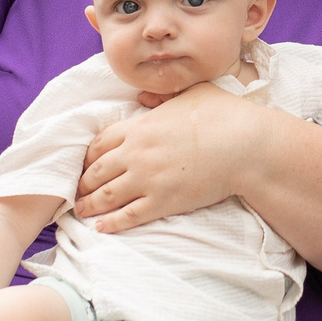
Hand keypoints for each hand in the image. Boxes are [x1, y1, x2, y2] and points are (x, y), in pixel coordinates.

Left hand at [73, 82, 259, 231]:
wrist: (246, 146)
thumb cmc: (224, 114)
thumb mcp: (191, 93)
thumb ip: (162, 97)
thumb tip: (141, 97)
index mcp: (141, 127)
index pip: (100, 143)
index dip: (88, 156)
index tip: (84, 164)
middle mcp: (137, 153)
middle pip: (97, 171)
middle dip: (83, 182)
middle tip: (75, 191)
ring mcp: (148, 180)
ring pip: (107, 196)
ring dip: (90, 204)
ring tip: (81, 211)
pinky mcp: (163, 202)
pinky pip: (129, 216)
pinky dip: (112, 223)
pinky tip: (102, 227)